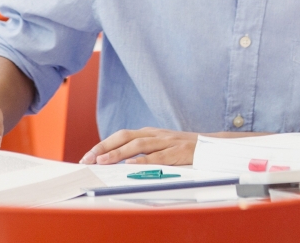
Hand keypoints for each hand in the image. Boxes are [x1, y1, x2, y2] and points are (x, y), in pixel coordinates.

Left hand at [79, 127, 197, 165]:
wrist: (212, 146)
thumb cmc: (184, 149)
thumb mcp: (161, 146)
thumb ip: (144, 151)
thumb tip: (120, 162)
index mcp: (149, 133)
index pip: (121, 136)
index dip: (103, 144)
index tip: (88, 156)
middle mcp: (155, 134)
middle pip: (124, 137)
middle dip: (104, 147)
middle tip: (88, 159)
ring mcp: (166, 141)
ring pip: (138, 145)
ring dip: (118, 153)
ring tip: (103, 162)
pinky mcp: (177, 151)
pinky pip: (158, 156)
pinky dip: (144, 161)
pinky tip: (132, 165)